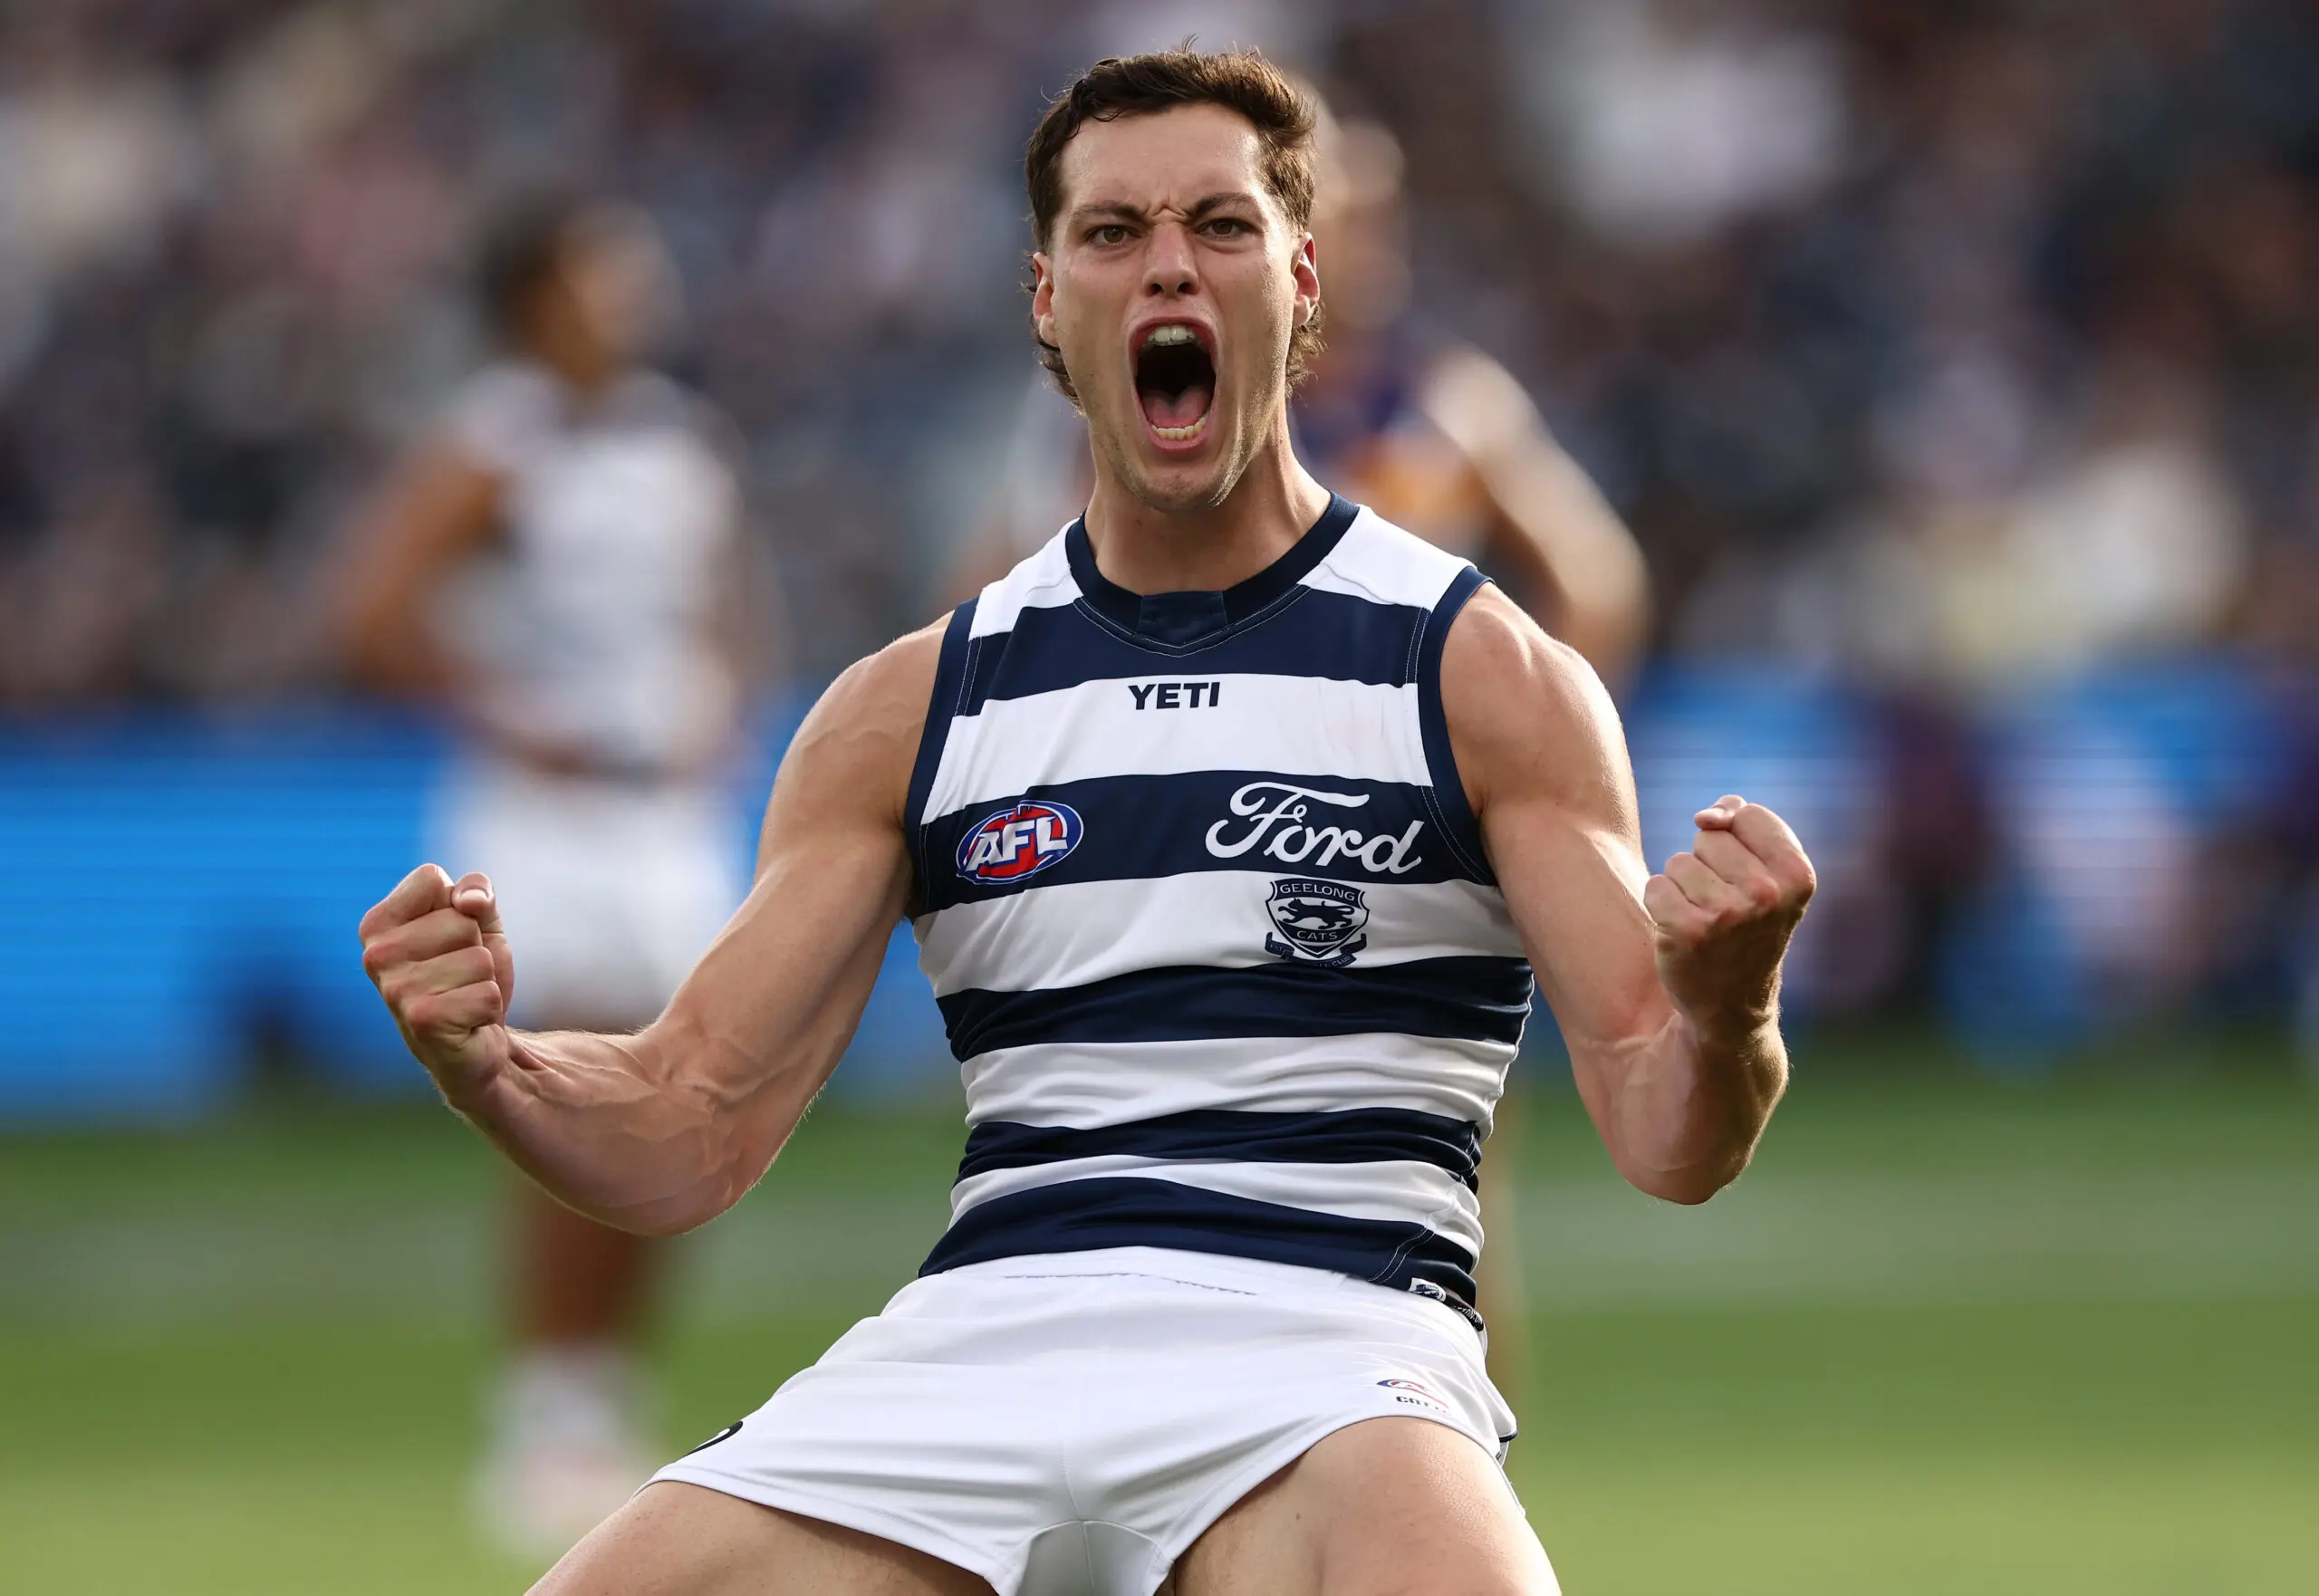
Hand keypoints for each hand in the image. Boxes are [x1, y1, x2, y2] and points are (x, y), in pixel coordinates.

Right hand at [359, 864, 516, 1096]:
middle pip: (462, 920)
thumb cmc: (469, 976)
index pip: (431, 878)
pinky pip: (487, 994)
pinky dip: (489, 1008)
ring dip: (484, 981)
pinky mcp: (423, 1021)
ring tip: (463, 998)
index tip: (450, 938)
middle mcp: (375, 956)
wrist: (475, 1044)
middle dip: (476, 947)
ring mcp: (396, 991)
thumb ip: (477, 891)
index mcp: (377, 925)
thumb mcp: (479, 922)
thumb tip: (470, 901)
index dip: (458, 905)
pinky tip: (468, 1022)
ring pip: (479, 959)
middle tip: (460, 977)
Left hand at [1644, 795, 1815, 1037]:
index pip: (1748, 814)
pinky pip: (1655, 886)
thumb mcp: (1766, 877)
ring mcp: (1728, 914)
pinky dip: (1660, 906)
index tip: (1745, 877)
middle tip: (1725, 907)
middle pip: (1709, 836)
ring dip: (1682, 888)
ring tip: (1705, 921)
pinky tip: (1681, 932)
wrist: (1731, 1005)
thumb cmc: (1747, 929)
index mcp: (1798, 874)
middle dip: (1708, 864)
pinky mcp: (1689, 931)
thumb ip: (1742, 827)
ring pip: (1679, 861)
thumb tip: (1706, 816)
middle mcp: (1768, 894)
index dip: (1736, 838)